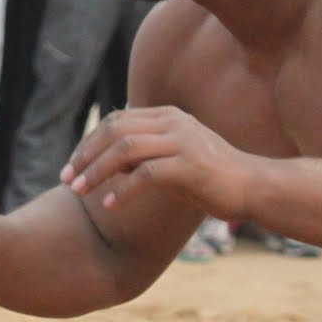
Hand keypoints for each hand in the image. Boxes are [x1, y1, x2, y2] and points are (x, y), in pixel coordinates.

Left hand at [60, 106, 260, 220]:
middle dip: (86, 155)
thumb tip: (103, 162)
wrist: (254, 187)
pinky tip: (110, 205)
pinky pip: (146, 174)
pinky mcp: (190, 165)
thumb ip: (143, 154)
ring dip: (96, 171)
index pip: (116, 121)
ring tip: (80, 191)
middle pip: (114, 131)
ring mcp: (182, 141)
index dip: (88, 143)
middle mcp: (173, 122)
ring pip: (124, 149)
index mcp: (167, 116)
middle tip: (67, 179)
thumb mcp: (172, 158)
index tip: (71, 166)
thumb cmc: (210, 177)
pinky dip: (123, 189)